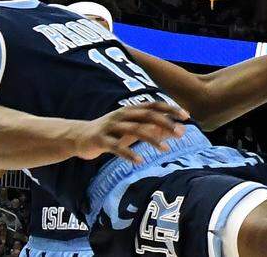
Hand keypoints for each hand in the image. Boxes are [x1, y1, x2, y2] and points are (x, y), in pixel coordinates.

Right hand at [71, 102, 188, 163]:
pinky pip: (117, 147)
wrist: (79, 137)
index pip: (154, 105)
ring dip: (152, 139)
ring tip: (166, 150)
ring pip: (135, 130)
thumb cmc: (110, 133)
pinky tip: (140, 161)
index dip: (170, 109)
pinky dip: (129, 154)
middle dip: (166, 123)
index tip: (187, 115)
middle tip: (182, 133)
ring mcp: (111, 126)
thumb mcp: (131, 129)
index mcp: (130, 110)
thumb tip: (173, 131)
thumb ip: (151, 128)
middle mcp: (122, 114)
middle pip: (148, 115)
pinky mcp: (101, 140)